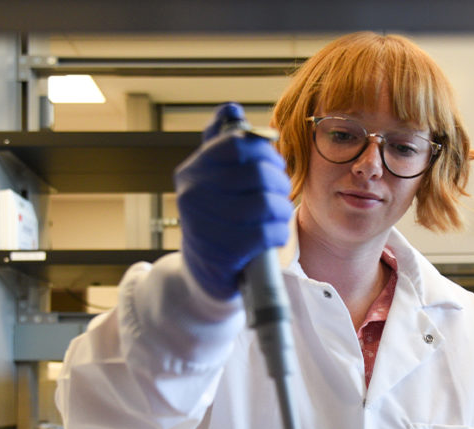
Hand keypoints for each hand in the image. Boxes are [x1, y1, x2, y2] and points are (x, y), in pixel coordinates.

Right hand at [174, 102, 294, 299]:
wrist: (203, 274)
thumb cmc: (217, 220)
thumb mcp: (213, 180)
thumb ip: (222, 143)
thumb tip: (231, 109)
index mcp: (192, 172)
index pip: (237, 145)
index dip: (265, 152)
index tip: (272, 164)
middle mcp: (192, 196)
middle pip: (257, 174)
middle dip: (280, 182)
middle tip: (282, 192)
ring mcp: (204, 226)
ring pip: (266, 204)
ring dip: (282, 210)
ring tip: (278, 215)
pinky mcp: (222, 254)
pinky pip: (266, 233)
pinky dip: (278, 233)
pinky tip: (273, 235)